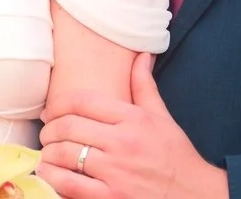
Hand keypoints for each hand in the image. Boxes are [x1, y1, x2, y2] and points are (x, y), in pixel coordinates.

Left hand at [36, 54, 226, 198]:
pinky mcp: (110, 197)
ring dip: (48, 153)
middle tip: (47, 133)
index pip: (83, 102)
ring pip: (65, 154)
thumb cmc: (176, 155)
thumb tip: (142, 55)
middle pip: (69, 126)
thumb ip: (144, 86)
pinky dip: (52, 177)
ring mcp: (115, 171)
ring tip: (47, 153)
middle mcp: (123, 142)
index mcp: (133, 118)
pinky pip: (70, 184)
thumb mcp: (162, 117)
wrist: (194, 193)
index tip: (50, 111)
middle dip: (50, 129)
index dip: (58, 104)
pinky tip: (49, 174)